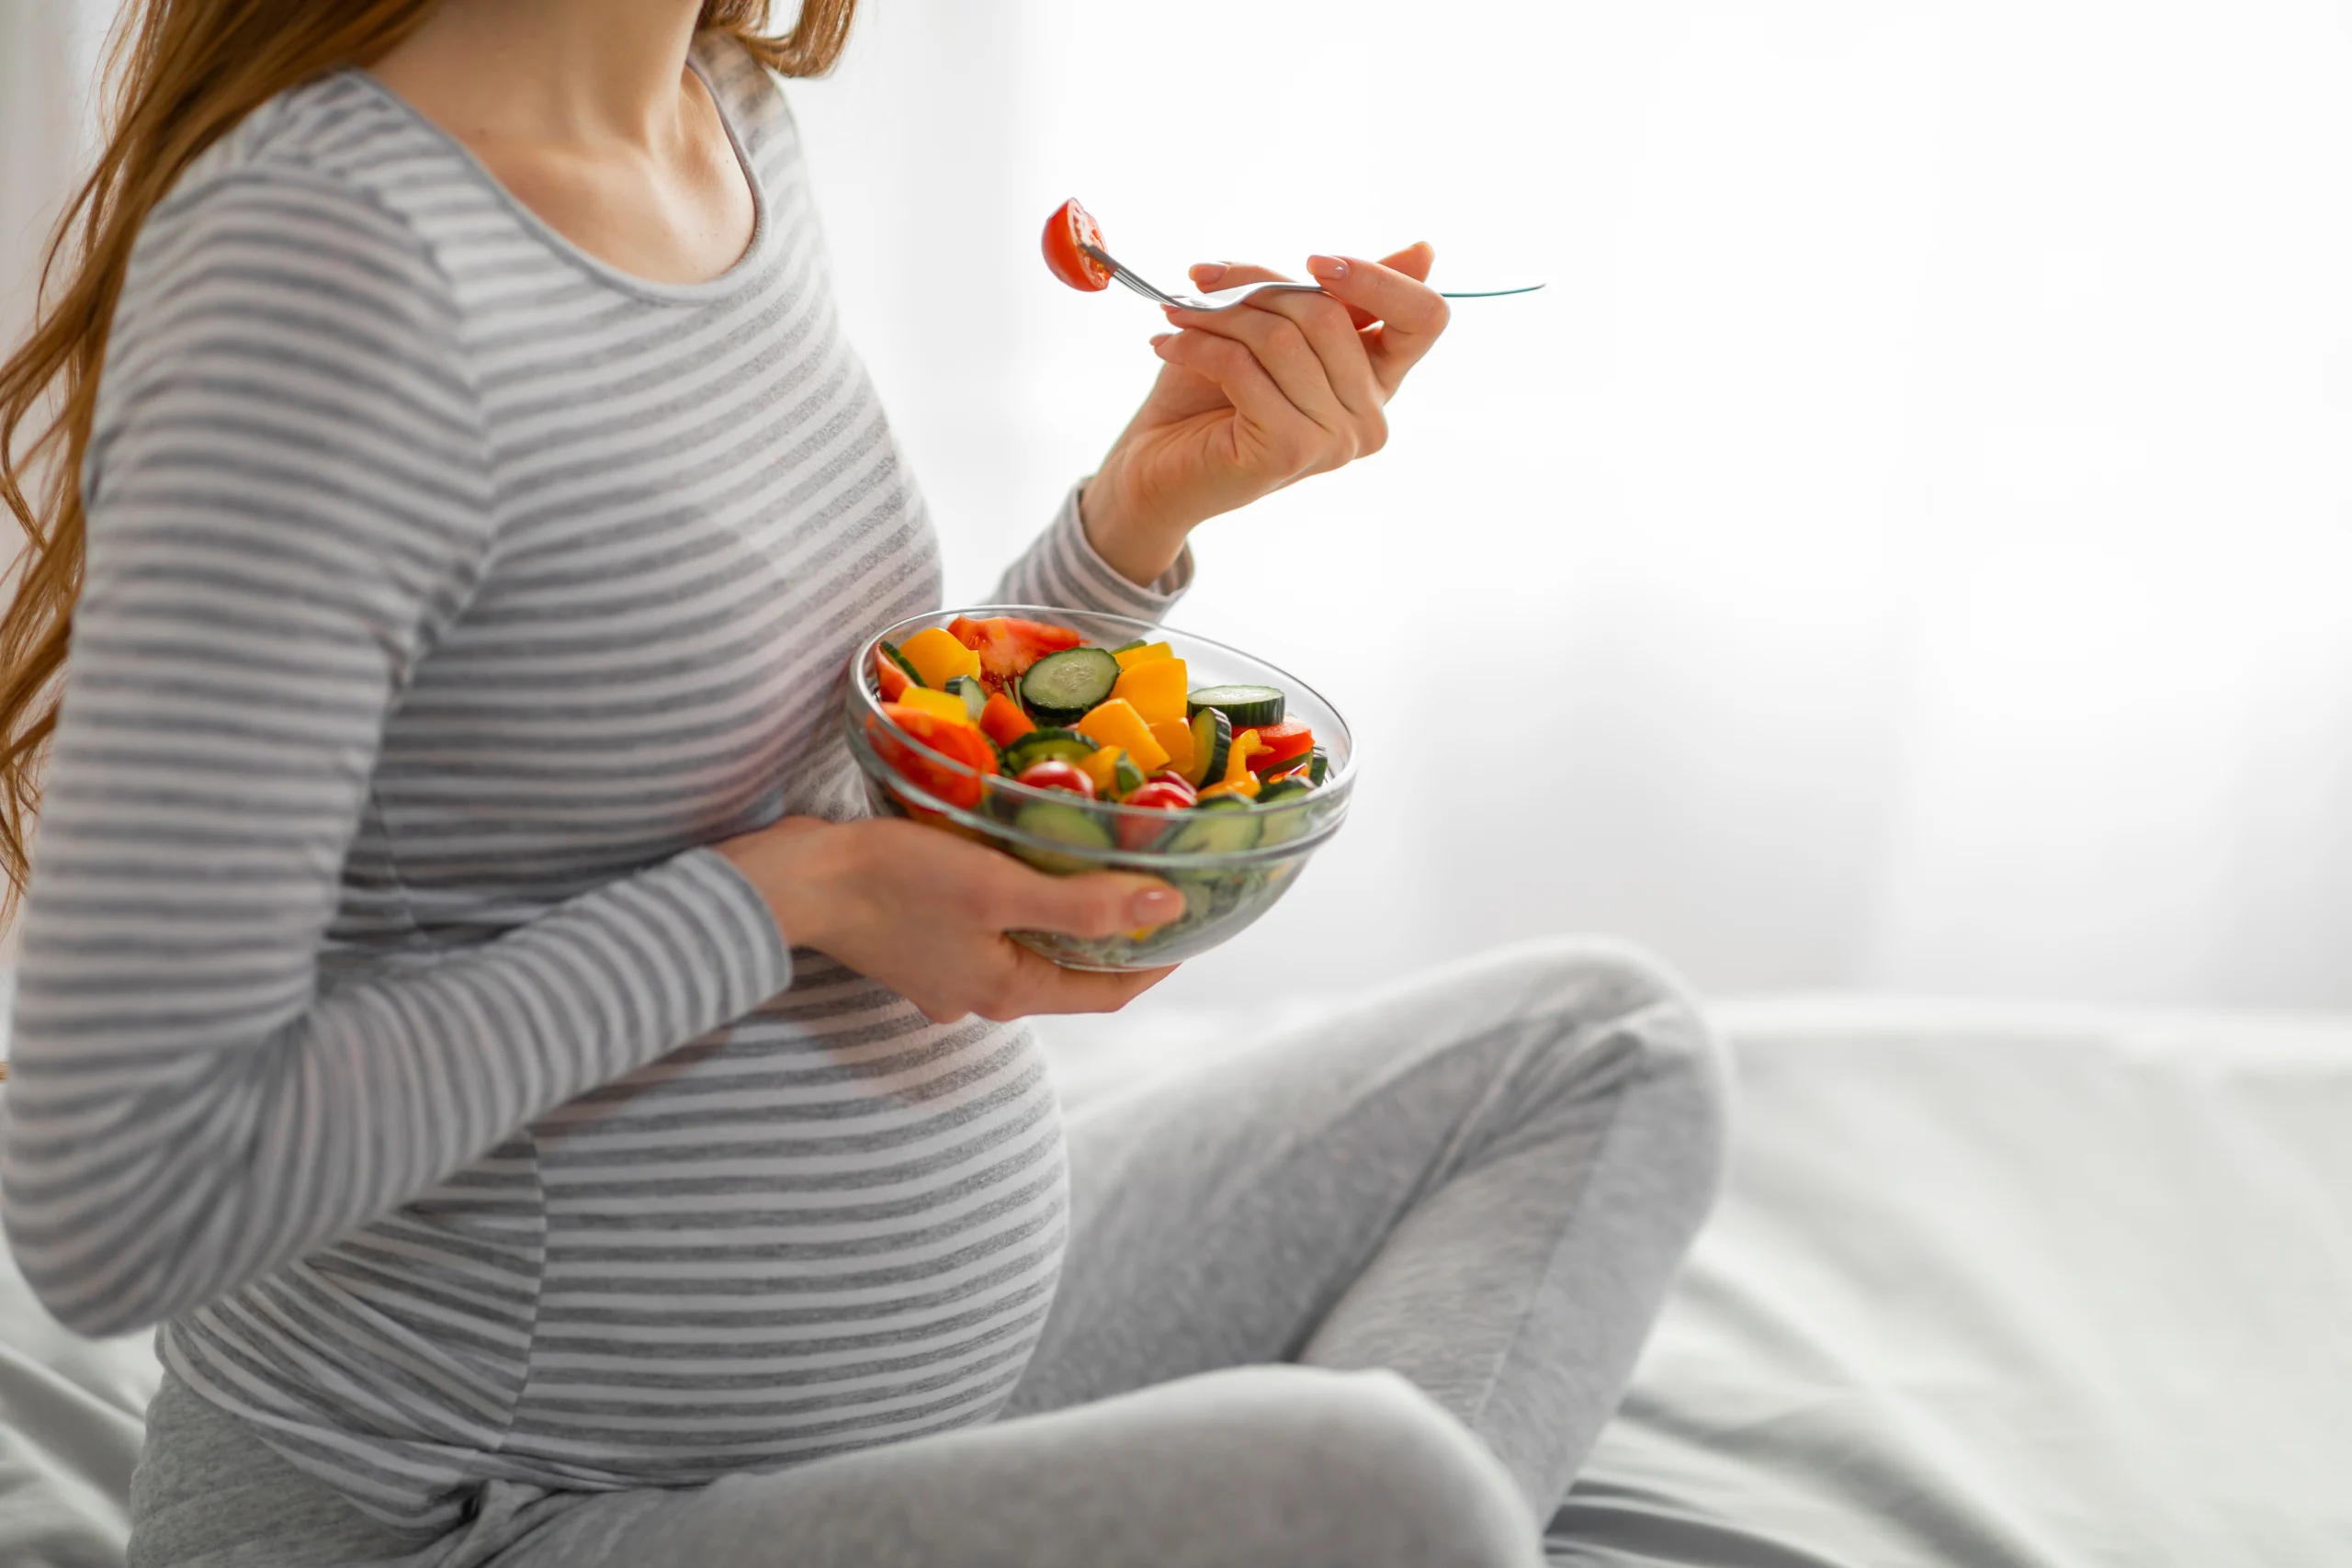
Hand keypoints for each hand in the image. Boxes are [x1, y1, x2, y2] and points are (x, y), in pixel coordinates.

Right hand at [715, 816, 1180, 1022]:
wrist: (794, 881)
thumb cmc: (894, 883)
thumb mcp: (999, 887)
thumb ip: (1083, 903)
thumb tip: (1169, 910)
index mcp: (1007, 993)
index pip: (1107, 992)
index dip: (1156, 961)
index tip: (1194, 920)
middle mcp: (979, 996)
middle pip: (1068, 970)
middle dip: (1111, 933)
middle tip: (1150, 880)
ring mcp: (944, 975)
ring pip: (1026, 948)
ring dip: (1063, 915)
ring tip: (1093, 861)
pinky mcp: (916, 944)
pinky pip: (987, 930)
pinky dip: (1017, 903)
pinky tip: (1018, 861)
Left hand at [1079, 242, 1450, 583]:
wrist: (1156, 467)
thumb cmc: (1212, 393)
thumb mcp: (1280, 327)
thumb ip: (1338, 296)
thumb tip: (1426, 250)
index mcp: (1379, 380)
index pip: (1424, 318)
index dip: (1376, 278)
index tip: (1312, 261)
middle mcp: (1370, 417)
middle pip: (1330, 314)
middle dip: (1255, 286)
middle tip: (1199, 284)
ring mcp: (1335, 441)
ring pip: (1282, 338)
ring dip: (1215, 315)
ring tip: (1176, 314)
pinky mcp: (1289, 451)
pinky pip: (1244, 368)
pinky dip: (1198, 346)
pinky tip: (1167, 344)